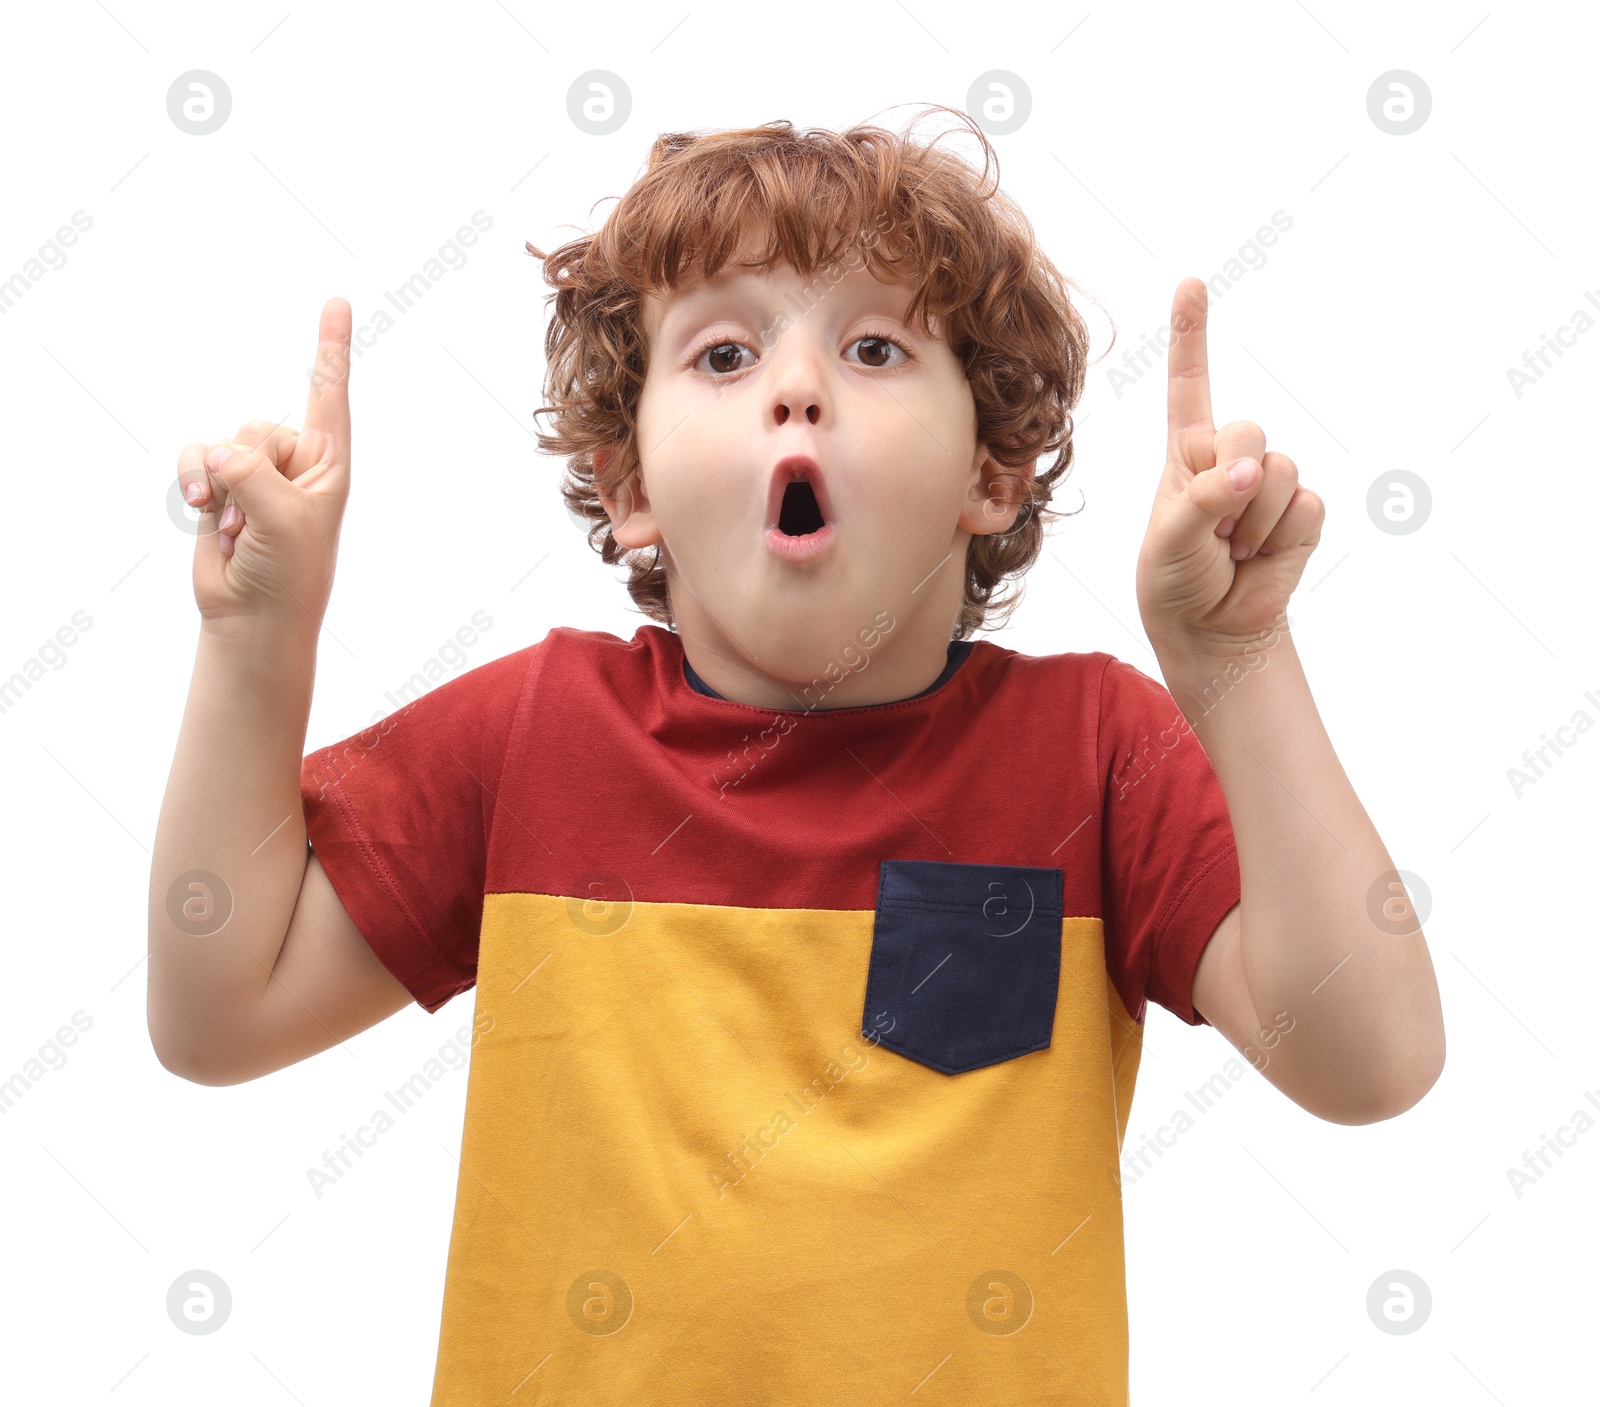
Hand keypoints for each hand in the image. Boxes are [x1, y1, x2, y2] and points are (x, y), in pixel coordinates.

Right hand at [177, 299, 352, 632]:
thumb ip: (252, 472)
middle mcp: (293, 461)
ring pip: (222, 442)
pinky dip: (193, 482)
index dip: (331, 347)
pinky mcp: (217, 485)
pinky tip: (202, 514)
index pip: (330, 395)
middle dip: (250, 472)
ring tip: (237, 527)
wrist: (253, 616)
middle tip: (261, 521)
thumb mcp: (285, 519)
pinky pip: (195, 456)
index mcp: (329, 463)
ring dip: (220, 486)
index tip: (338, 301)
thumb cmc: (288, 572)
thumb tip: (218, 453)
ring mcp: (253, 472)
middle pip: (258, 427)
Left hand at [1135, 278, 1323, 656]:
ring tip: (1232, 548)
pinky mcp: (1301, 513)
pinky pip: (1305, 508)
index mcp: (1187, 453)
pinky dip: (1279, 539)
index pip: (1191, 385)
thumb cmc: (1175, 576)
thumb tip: (1253, 474)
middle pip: (1249, 430)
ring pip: (1279, 472)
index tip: (1191, 282)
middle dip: (1231, 478)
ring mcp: (1269, 485)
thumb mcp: (1169, 537)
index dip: (1192, 334)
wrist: (1211, 626)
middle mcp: (1230, 459)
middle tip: (1213, 528)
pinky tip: (1259, 557)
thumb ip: (1204, 498)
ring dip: (1252, 521)